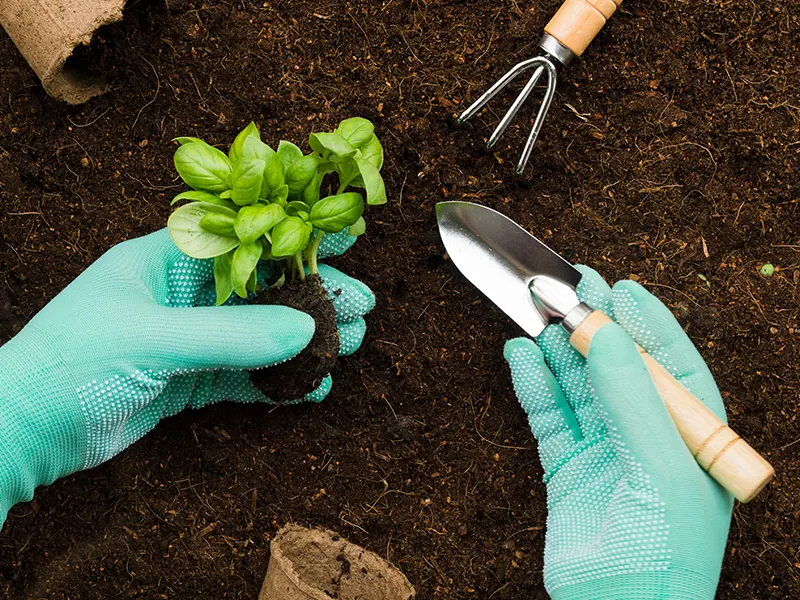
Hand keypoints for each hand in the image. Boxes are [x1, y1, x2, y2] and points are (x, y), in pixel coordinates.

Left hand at [0, 229, 373, 529]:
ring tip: (350, 347)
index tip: (345, 242)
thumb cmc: (71, 365)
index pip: (244, 242)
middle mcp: (179, 297)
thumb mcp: (153, 341)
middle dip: (312, 298)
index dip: (295, 241)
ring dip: (303, 342)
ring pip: (258, 335)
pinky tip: (311, 388)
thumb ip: (230, 336)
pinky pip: (243, 376)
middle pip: (261, 290)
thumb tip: (307, 333)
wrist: (20, 432)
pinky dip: (277, 382)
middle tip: (362, 308)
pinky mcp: (186, 381)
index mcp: (163, 263)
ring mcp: (185, 340)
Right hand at [504, 267, 732, 598]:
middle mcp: (647, 438)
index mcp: (691, 437)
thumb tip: (610, 334)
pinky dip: (532, 384)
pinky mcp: (565, 468)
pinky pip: (547, 414)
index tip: (621, 287)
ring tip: (538, 313)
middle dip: (596, 326)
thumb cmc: (664, 556)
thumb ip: (633, 400)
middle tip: (571, 286)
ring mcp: (604, 451)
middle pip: (618, 368)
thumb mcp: (661, 470)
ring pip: (578, 386)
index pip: (671, 365)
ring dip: (558, 349)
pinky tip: (520, 355)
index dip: (646, 324)